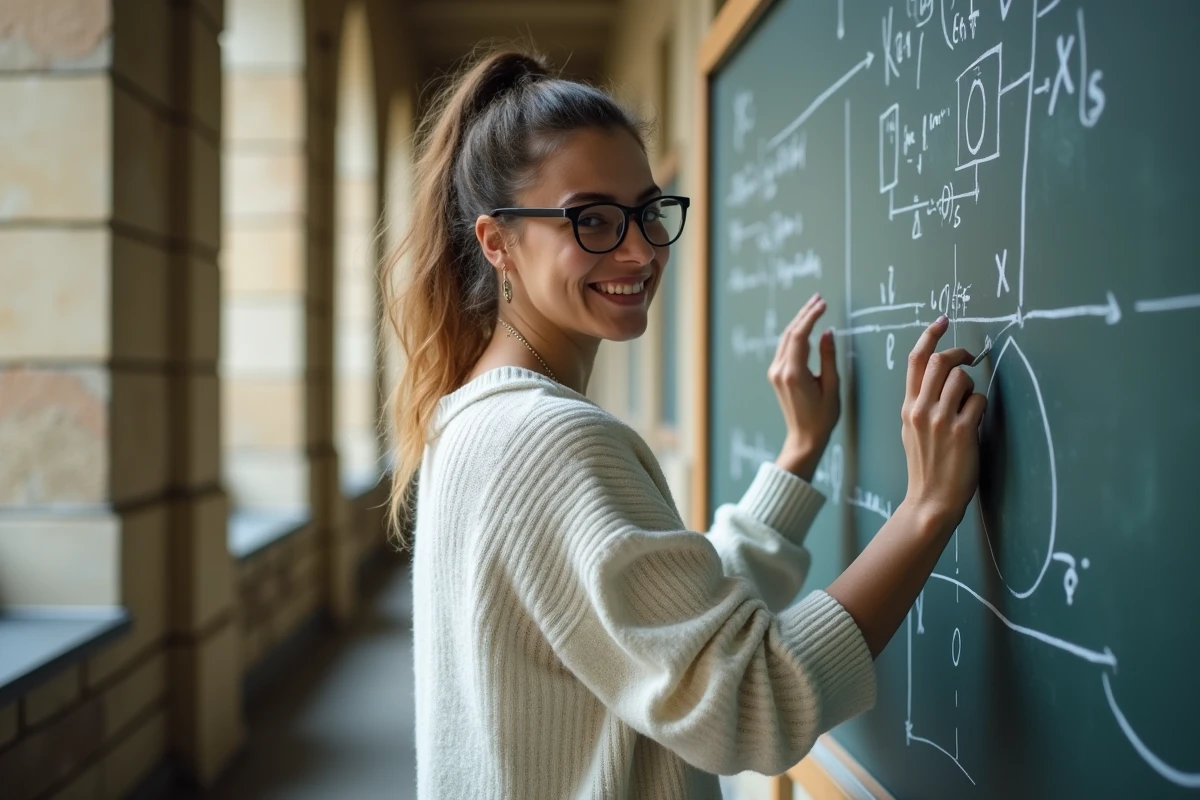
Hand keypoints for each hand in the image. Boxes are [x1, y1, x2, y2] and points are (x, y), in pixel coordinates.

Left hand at [770, 293, 839, 480]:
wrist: (804, 437)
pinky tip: (805, 327)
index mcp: (793, 373)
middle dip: (804, 314)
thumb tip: (827, 333)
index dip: (811, 316)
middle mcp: (780, 370)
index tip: (822, 304)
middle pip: (790, 333)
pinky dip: (795, 334)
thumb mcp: (832, 386)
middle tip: (818, 299)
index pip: (800, 335)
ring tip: (814, 307)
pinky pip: (784, 348)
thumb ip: (829, 357)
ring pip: (785, 339)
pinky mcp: (776, 375)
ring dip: (798, 322)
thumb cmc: (822, 417)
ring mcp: (775, 372)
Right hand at [898, 316, 987, 534]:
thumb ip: (920, 404)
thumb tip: (941, 379)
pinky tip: (976, 423)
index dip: (930, 335)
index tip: (943, 320)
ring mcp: (940, 420)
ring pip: (962, 378)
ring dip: (972, 386)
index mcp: (907, 407)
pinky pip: (979, 401)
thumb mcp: (911, 431)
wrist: (930, 501)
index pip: (916, 360)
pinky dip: (981, 407)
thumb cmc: (925, 467)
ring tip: (970, 406)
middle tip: (969, 358)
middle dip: (959, 353)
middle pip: (940, 361)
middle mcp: (920, 409)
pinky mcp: (962, 431)